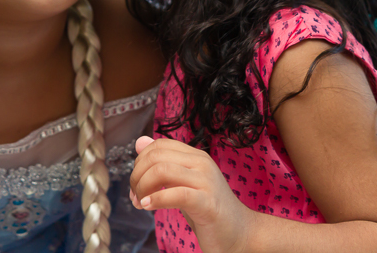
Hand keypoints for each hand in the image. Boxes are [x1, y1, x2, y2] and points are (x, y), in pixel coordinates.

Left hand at [129, 136, 255, 252]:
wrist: (241, 233)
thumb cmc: (208, 209)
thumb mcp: (182, 183)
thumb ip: (163, 164)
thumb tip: (139, 142)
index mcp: (195, 156)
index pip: (158, 145)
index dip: (140, 162)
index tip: (136, 184)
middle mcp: (201, 163)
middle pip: (156, 157)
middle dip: (137, 176)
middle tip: (135, 196)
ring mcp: (206, 181)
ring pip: (162, 171)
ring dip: (142, 188)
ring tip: (141, 203)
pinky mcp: (208, 203)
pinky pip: (177, 194)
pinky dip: (156, 200)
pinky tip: (148, 207)